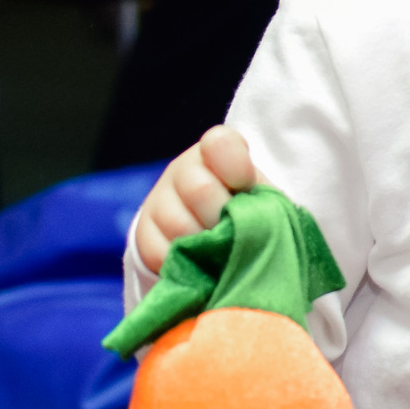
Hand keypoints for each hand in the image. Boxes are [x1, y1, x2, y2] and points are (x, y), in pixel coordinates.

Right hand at [133, 126, 258, 272]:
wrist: (217, 234)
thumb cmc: (250, 212)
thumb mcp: (266, 199)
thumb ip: (265, 200)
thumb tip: (263, 224)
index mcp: (218, 151)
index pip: (220, 143)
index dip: (236, 166)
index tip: (247, 186)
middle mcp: (183, 169)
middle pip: (199, 189)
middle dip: (224, 217)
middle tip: (237, 232)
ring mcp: (160, 200)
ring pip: (179, 225)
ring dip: (206, 246)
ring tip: (222, 252)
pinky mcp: (144, 233)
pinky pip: (160, 252)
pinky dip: (185, 264)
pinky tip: (201, 263)